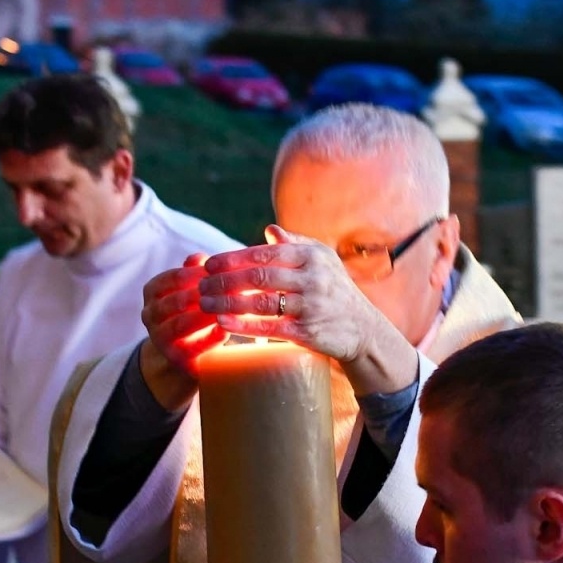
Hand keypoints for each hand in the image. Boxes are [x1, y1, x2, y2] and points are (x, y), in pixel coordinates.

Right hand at [139, 253, 223, 411]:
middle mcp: (150, 314)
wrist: (188, 352)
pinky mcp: (175, 358)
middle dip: (200, 295)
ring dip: (204, 316)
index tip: (217, 271)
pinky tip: (225, 331)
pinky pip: (192, 348)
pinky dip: (209, 339)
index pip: (171, 278)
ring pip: (180, 324)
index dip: (194, 274)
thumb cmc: (195, 310)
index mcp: (152, 292)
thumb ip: (196, 273)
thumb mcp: (193, 288)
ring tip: (226, 309)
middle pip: (174, 301)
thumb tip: (199, 258)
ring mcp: (159, 338)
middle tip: (226, 290)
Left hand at [198, 227, 417, 396]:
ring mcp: (311, 306)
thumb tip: (268, 230)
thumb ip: (295, 244)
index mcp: (312, 256)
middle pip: (259, 277)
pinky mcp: (308, 332)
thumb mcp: (323, 261)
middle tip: (201, 285)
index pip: (264, 254)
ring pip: (260, 302)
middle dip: (225, 280)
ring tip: (204, 303)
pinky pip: (269, 328)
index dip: (233, 258)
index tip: (208, 264)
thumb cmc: (336, 290)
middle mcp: (313, 278)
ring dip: (227, 303)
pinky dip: (244, 325)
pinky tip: (222, 323)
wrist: (362, 329)